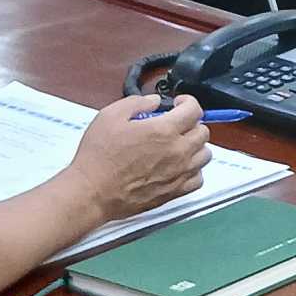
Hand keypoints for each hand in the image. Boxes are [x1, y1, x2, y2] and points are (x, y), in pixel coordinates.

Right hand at [65, 95, 211, 223]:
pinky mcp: (174, 192)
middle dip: (191, 124)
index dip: (187, 102)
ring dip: (195, 147)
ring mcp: (179, 173)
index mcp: (164, 130)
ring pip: (205, 155)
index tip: (179, 104)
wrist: (91, 192)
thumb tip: (155, 102)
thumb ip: (137, 103)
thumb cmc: (98, 156)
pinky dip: (193, 170)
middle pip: (203, 132)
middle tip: (176, 125)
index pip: (194, 110)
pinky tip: (179, 167)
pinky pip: (198, 179)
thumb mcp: (110, 116)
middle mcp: (177, 151)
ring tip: (178, 146)